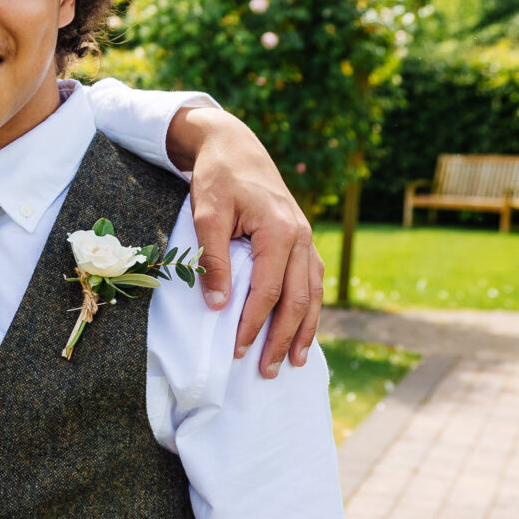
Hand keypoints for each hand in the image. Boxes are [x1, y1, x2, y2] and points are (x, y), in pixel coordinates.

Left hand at [165, 105, 321, 377]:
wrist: (234, 147)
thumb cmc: (217, 178)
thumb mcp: (206, 214)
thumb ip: (213, 259)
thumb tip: (217, 305)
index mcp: (278, 230)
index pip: (268, 291)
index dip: (254, 324)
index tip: (239, 351)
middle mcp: (300, 236)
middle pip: (297, 299)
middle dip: (282, 338)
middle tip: (266, 371)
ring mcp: (305, 238)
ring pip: (312, 292)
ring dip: (304, 329)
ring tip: (294, 362)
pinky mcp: (302, 239)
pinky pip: (312, 280)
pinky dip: (309, 307)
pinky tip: (303, 328)